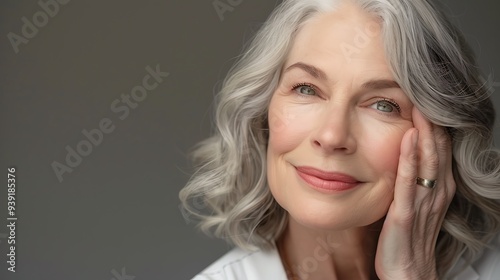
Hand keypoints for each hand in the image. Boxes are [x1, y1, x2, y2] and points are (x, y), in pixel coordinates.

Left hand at [374, 107, 455, 279]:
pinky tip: (408, 137)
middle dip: (432, 119)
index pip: (441, 147)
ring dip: (425, 131)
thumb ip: (414, 178)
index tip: (425, 97)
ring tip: (420, 105)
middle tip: (424, 91)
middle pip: (438, 148)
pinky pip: (409, 180)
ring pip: (429, 159)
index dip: (435, 122)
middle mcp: (436, 190)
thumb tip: (405, 153)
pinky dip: (409, 157)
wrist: (407, 270)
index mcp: (439, 187)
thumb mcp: (415, 202)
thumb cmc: (408, 237)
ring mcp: (424, 201)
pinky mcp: (406, 212)